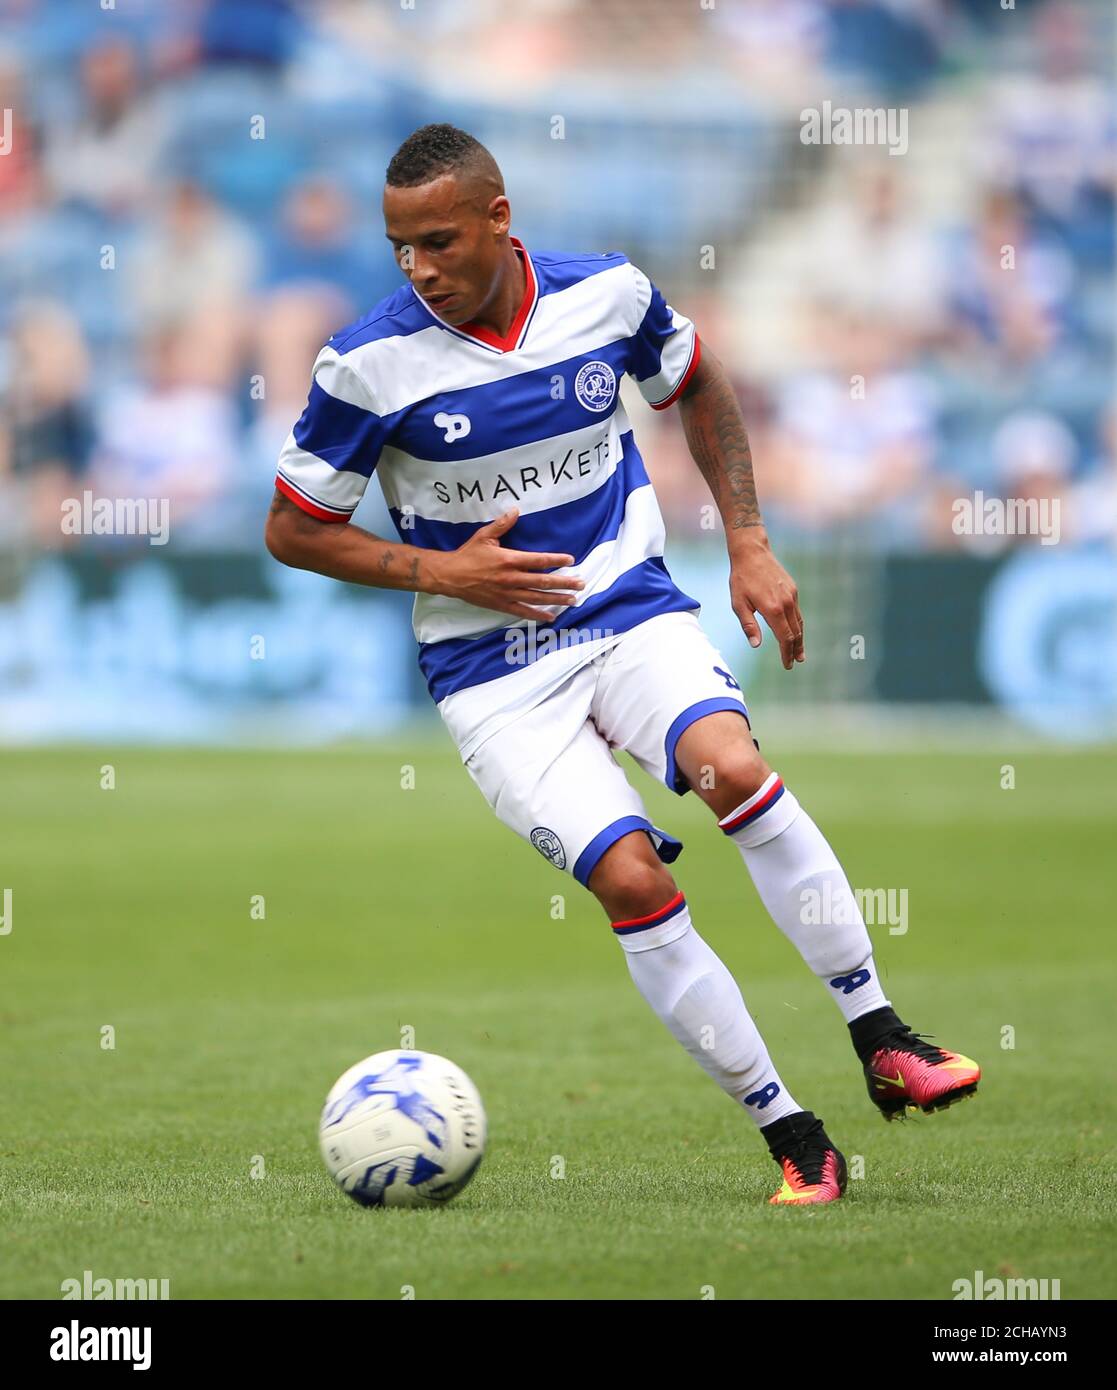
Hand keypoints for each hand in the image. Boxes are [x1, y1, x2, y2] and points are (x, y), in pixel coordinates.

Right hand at [430, 509, 584, 621]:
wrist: (450, 576)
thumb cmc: (468, 555)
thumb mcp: (484, 536)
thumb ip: (502, 524)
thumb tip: (515, 510)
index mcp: (509, 560)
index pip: (539, 560)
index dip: (556, 560)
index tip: (571, 561)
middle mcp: (511, 578)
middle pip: (543, 582)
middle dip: (564, 583)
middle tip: (581, 583)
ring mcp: (507, 594)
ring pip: (537, 598)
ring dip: (557, 599)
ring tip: (573, 600)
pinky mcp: (501, 605)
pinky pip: (523, 611)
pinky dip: (538, 614)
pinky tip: (551, 616)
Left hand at [728, 531, 803, 669]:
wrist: (752, 553)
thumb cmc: (741, 580)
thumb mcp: (739, 604)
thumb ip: (748, 625)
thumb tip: (756, 645)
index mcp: (772, 610)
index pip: (784, 638)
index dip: (786, 653)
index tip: (787, 665)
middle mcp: (786, 603)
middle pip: (795, 633)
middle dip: (796, 649)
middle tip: (797, 662)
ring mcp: (792, 595)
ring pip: (799, 622)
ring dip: (800, 638)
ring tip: (800, 652)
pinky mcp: (793, 589)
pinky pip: (797, 612)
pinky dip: (798, 624)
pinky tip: (795, 631)